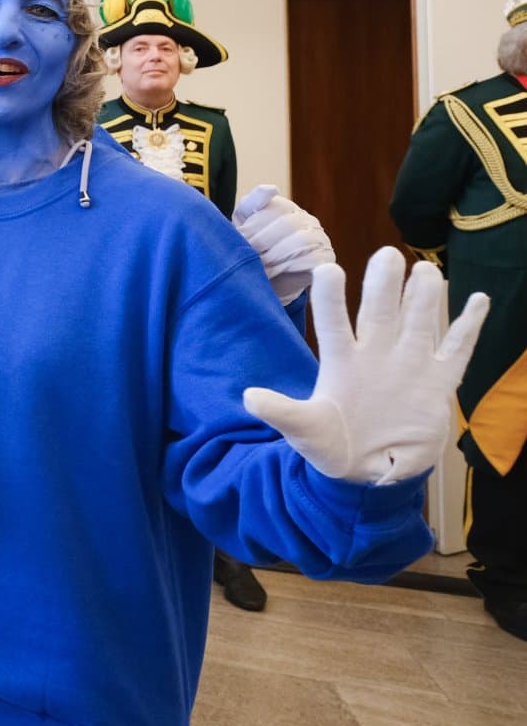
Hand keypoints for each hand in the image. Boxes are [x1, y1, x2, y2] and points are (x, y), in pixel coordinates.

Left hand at [233, 184, 333, 304]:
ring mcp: (320, 240)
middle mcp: (307, 221)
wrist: (263, 282)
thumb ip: (252, 203)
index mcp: (287, 208)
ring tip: (260, 266)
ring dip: (276, 255)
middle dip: (263, 240)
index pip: (275, 207)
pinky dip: (291, 266)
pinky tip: (276, 272)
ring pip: (301, 241)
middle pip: (288, 224)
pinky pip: (314, 260)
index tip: (240, 237)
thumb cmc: (251, 246)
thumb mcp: (244, 222)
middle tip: (248, 254)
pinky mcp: (326, 260)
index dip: (255, 223)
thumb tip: (271, 188)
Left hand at [243, 247, 487, 483]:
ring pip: (418, 322)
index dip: (330, 298)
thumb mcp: (305, 431)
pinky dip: (468, 326)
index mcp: (340, 363)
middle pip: (379, 312)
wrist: (368, 471)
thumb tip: (249, 398)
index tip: (326, 268)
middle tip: (388, 254)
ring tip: (427, 271)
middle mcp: (375, 355)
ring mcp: (408, 364)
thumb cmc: (331, 445)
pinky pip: (456, 349)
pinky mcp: (438, 382)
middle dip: (383, 284)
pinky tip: (477, 298)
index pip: (332, 323)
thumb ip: (283, 413)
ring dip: (424, 297)